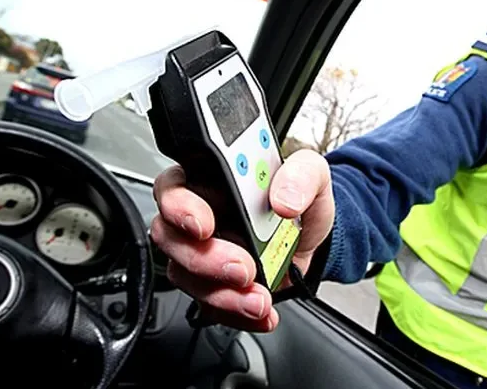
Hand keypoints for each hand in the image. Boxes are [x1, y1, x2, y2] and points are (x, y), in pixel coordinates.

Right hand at [150, 149, 334, 331]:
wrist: (315, 236)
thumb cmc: (299, 196)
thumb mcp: (312, 172)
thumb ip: (300, 176)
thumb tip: (284, 199)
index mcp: (209, 178)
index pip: (173, 187)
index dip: (179, 208)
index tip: (204, 226)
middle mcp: (198, 214)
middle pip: (171, 238)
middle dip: (204, 259)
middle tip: (242, 267)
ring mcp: (203, 252)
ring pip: (186, 277)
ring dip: (222, 294)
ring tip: (259, 298)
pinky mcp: (215, 284)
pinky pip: (211, 306)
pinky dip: (237, 315)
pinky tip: (261, 313)